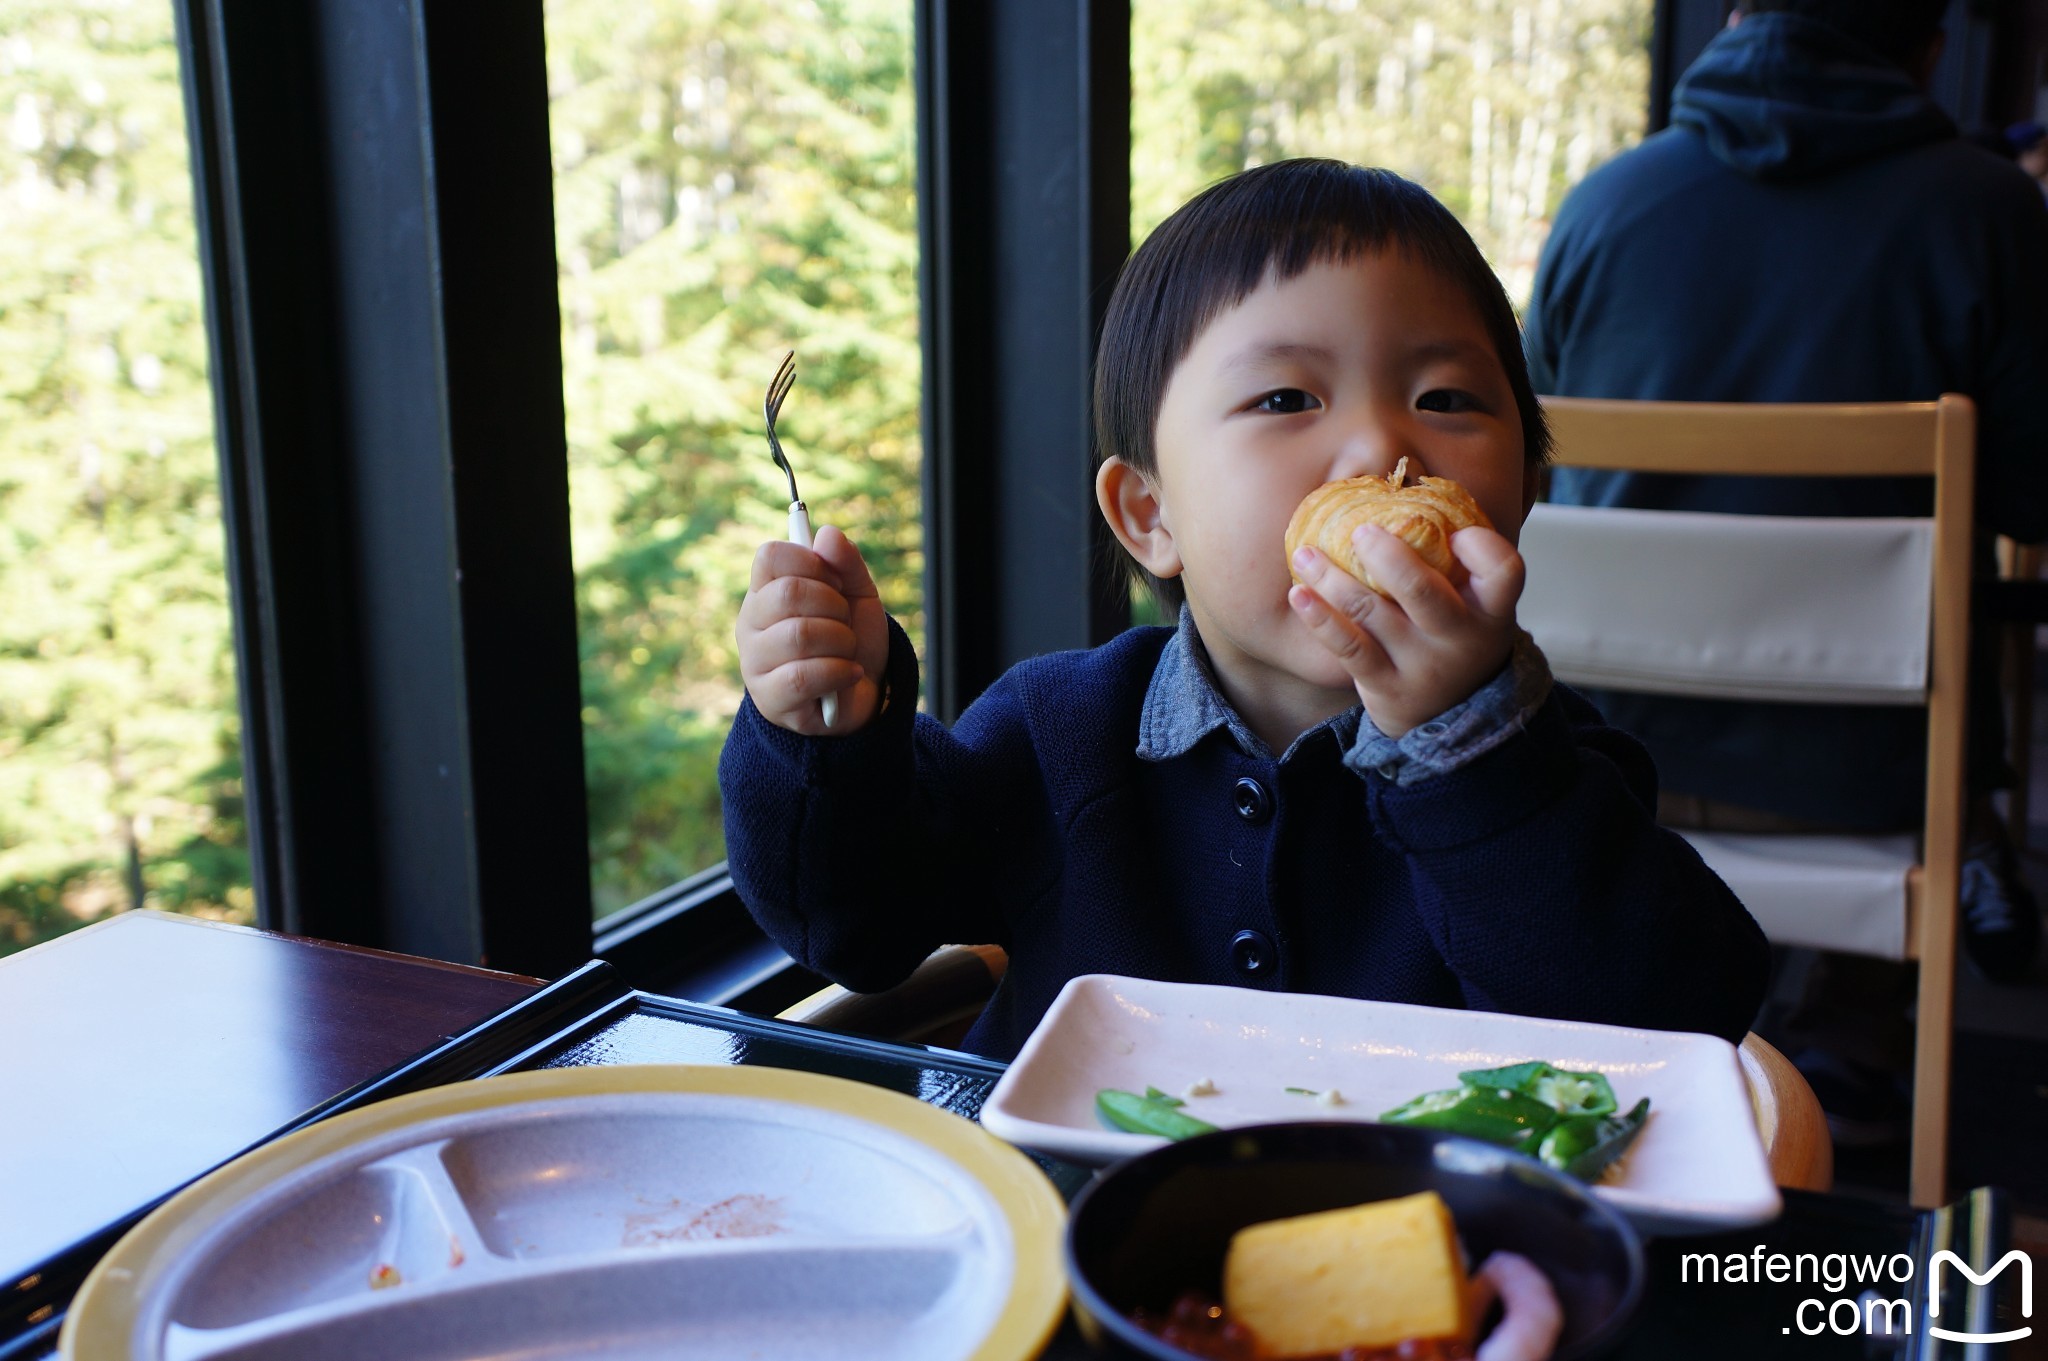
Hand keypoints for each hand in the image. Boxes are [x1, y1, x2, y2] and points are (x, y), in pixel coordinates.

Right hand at [738, 525, 889, 734]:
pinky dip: (839, 671)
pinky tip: (850, 673)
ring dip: (841, 641)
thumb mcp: (858, 594)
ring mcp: (755, 663)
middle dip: (835, 606)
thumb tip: (827, 534)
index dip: (811, 561)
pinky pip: (802, 676)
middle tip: (845, 621)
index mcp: (765, 590)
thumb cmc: (853, 638)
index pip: (770, 556)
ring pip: (798, 635)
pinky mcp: (769, 699)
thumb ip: (847, 562)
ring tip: (848, 651)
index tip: (835, 580)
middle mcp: (751, 623)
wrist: (866, 694)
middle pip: (788, 594)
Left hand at [1288, 522, 1523, 737]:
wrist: (1450, 714)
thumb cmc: (1456, 635)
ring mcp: (1421, 665)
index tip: (1455, 532)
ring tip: (1306, 553)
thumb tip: (1411, 487)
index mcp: (1493, 610)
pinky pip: (1347, 647)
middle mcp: (1461, 638)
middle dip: (1388, 557)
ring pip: (1371, 613)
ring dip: (1333, 578)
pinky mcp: (1385, 684)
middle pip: (1424, 592)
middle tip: (1361, 530)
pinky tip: (1298, 593)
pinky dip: (1319, 618)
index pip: (1504, 571)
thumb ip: (1461, 562)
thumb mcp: (1478, 605)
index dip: (1482, 547)